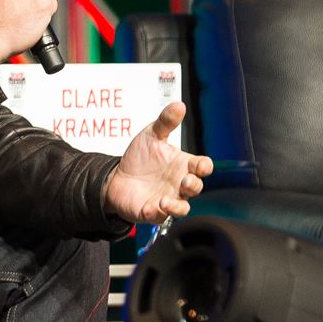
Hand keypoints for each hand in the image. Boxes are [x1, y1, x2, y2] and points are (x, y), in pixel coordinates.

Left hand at [105, 101, 212, 223]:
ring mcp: (167, 199)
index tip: (201, 165)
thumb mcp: (151, 135)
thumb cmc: (140, 157)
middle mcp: (179, 184)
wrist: (116, 176)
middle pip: (195, 188)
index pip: (203, 167)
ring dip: (178, 206)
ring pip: (182, 208)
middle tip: (186, 180)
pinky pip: (159, 216)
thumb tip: (179, 105)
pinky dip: (157, 213)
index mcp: (183, 165)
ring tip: (167, 200)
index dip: (205, 167)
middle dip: (193, 185)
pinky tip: (152, 206)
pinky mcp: (152, 212)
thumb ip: (165, 122)